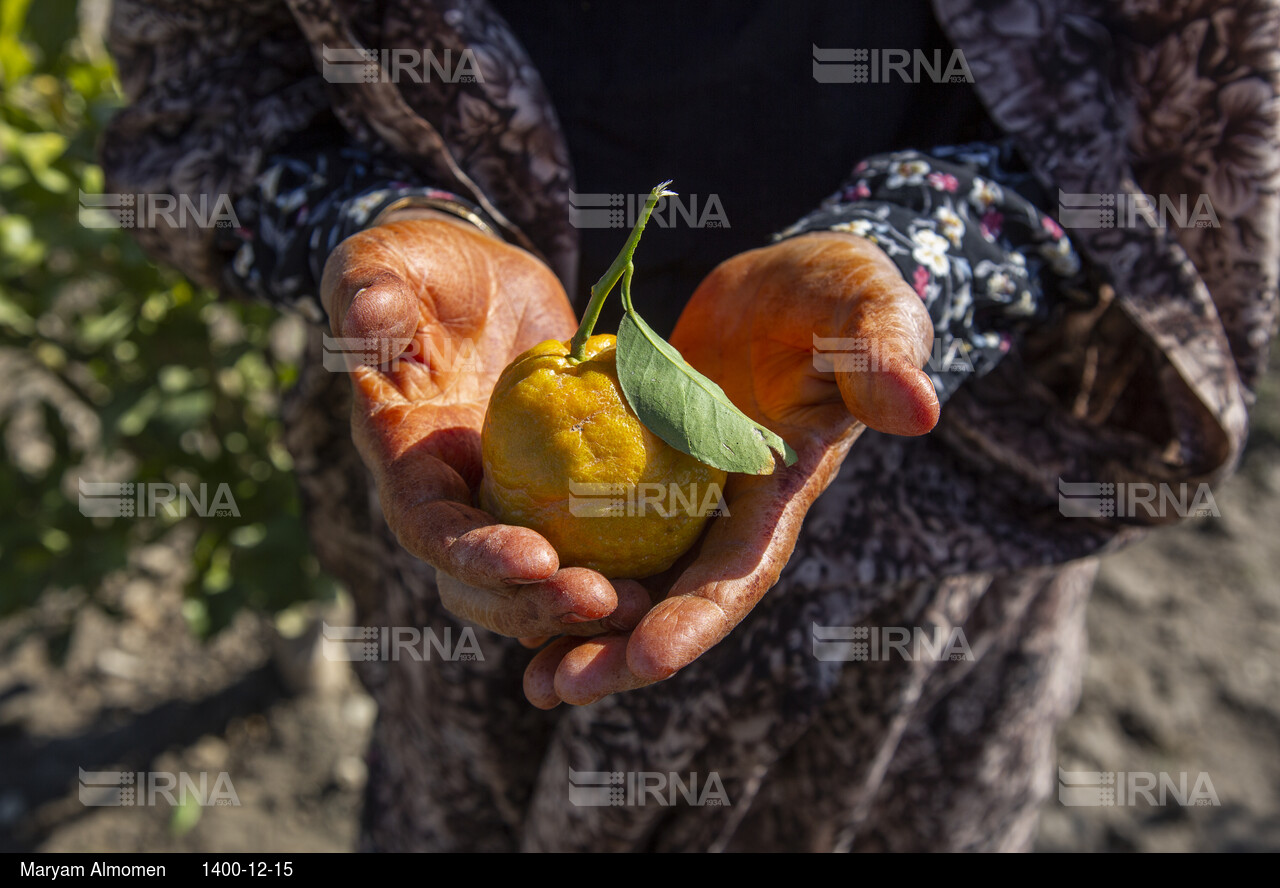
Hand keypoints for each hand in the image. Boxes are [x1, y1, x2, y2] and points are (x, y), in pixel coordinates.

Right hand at [321, 215, 649, 637]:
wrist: (483, 287)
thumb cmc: (426, 268)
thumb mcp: (391, 261)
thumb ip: (370, 288)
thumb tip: (369, 312)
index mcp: (403, 459)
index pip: (430, 527)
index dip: (475, 555)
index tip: (537, 560)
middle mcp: (449, 500)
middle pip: (480, 584)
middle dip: (534, 604)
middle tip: (603, 603)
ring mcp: (503, 504)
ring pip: (532, 584)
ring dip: (578, 605)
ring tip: (644, 607)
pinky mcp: (553, 498)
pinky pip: (584, 545)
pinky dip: (619, 567)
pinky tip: (670, 577)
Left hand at [522, 232, 939, 706]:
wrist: (784, 287)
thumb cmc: (834, 293)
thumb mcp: (864, 306)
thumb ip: (883, 352)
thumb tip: (918, 410)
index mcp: (780, 489)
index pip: (741, 567)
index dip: (698, 618)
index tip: (648, 661)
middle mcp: (729, 512)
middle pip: (675, 598)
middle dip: (624, 652)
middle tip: (557, 687)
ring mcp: (682, 498)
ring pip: (632, 580)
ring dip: (584, 632)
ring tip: (531, 681)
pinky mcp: (641, 473)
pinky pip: (597, 530)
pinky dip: (562, 567)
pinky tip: (510, 594)